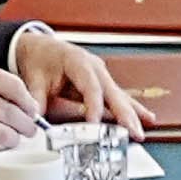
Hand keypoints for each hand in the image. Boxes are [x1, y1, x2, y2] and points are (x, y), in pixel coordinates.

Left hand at [6, 24, 141, 130]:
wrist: (42, 48)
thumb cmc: (40, 59)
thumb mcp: (33, 78)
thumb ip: (36, 99)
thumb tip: (35, 118)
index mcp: (78, 61)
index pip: (90, 86)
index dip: (94, 106)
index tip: (95, 124)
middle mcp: (95, 68)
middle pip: (112, 92)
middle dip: (123, 114)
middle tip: (132, 131)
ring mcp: (102, 76)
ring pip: (119, 97)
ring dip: (132, 115)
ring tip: (141, 130)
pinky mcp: (103, 84)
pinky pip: (119, 98)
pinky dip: (132, 109)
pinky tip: (147, 119)